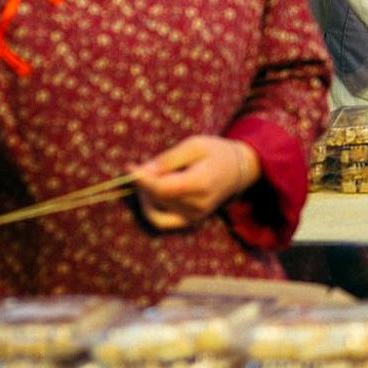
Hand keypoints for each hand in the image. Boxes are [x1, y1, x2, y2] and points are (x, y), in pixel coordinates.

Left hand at [133, 136, 259, 231]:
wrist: (238, 169)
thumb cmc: (215, 152)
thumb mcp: (194, 145)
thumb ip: (169, 159)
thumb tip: (144, 171)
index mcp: (201, 183)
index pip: (163, 188)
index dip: (142, 179)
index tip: (129, 167)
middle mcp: (198, 204)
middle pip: (158, 196)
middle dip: (144, 182)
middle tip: (143, 167)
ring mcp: (195, 215)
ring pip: (157, 207)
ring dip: (147, 193)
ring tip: (152, 177)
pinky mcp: (191, 220)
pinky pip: (162, 221)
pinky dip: (151, 210)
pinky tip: (150, 196)